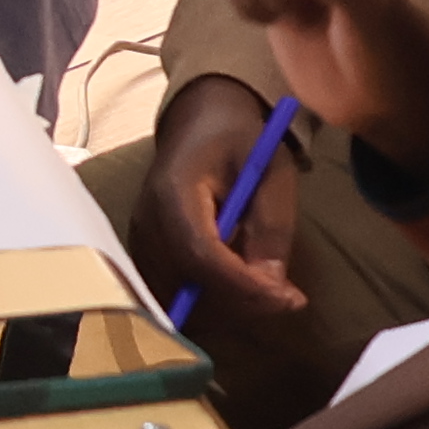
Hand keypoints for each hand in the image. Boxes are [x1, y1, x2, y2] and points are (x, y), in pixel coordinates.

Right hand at [121, 73, 312, 323]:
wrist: (199, 120)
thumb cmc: (236, 138)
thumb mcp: (268, 170)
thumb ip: (271, 226)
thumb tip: (272, 285)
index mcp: (175, 191)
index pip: (201, 254)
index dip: (244, 284)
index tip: (288, 297)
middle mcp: (147, 221)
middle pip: (186, 286)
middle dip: (240, 303)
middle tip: (287, 298)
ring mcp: (140, 241)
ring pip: (178, 299)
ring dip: (226, 307)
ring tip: (267, 293)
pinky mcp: (145, 254)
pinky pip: (173, 293)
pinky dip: (211, 302)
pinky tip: (241, 288)